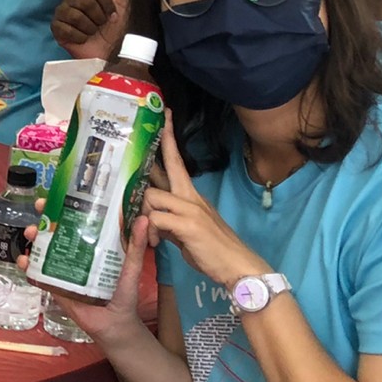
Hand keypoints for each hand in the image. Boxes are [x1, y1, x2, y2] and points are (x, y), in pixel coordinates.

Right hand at [35, 215, 156, 349]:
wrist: (114, 325)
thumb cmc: (124, 294)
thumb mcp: (131, 268)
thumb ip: (135, 246)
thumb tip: (142, 218)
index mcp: (93, 246)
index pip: (77, 221)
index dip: (64, 207)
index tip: (56, 195)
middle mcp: (75, 255)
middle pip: (55, 232)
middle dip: (43, 220)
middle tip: (38, 212)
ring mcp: (63, 270)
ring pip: (43, 250)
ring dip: (33, 240)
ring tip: (30, 235)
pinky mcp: (54, 286)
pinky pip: (38, 274)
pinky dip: (28, 267)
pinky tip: (23, 261)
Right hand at [51, 0, 128, 60]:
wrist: (110, 54)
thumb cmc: (118, 29)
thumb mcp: (123, 4)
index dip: (105, 3)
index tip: (112, 15)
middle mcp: (72, 0)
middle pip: (82, 0)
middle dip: (96, 17)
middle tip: (100, 25)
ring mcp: (62, 14)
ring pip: (73, 14)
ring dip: (88, 28)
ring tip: (91, 33)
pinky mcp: (56, 29)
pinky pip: (64, 28)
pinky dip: (78, 36)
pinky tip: (82, 39)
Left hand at [141, 121, 268, 289]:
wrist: (237, 266)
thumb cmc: (212, 250)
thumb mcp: (185, 232)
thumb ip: (168, 220)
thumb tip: (151, 219)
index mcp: (191, 196)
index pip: (177, 162)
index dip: (169, 139)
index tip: (166, 115)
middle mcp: (190, 197)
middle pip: (169, 164)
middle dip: (161, 143)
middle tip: (160, 117)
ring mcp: (190, 208)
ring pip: (151, 196)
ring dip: (144, 215)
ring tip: (152, 236)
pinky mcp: (188, 224)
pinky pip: (156, 218)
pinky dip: (151, 231)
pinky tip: (157, 243)